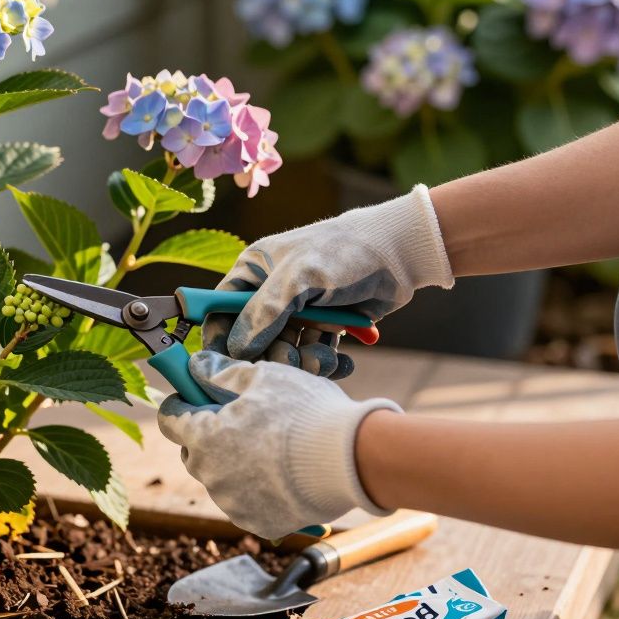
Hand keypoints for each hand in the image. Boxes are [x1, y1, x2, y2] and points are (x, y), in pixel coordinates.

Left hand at [157, 351, 400, 539]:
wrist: (351, 461)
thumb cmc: (304, 412)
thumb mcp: (261, 376)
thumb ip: (221, 372)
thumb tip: (196, 365)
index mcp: (203, 437)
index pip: (171, 419)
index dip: (182, 403)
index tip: (195, 396)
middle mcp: (211, 475)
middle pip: (194, 451)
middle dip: (209, 434)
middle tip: (241, 419)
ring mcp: (234, 503)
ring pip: (221, 477)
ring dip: (234, 463)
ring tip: (271, 448)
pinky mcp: (259, 523)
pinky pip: (246, 502)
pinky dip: (256, 489)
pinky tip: (281, 474)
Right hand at [205, 184, 452, 371]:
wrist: (399, 254)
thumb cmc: (344, 252)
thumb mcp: (300, 276)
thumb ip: (265, 312)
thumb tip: (236, 349)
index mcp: (253, 272)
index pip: (219, 311)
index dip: (219, 340)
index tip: (225, 367)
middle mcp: (270, 294)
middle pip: (252, 340)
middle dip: (272, 356)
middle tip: (291, 364)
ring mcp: (297, 313)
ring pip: (284, 353)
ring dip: (303, 363)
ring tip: (324, 359)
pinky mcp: (324, 329)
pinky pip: (312, 357)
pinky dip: (326, 365)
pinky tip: (343, 362)